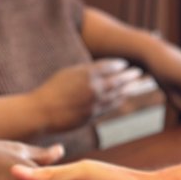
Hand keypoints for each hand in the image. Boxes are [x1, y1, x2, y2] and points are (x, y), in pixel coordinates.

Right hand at [34, 59, 151, 131]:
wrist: (42, 112)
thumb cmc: (52, 89)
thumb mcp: (69, 73)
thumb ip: (86, 71)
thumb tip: (102, 70)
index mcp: (86, 74)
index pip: (109, 67)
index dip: (119, 65)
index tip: (125, 64)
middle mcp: (93, 87)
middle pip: (117, 80)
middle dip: (129, 76)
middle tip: (138, 73)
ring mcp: (94, 103)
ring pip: (116, 95)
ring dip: (128, 89)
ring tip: (136, 84)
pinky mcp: (92, 116)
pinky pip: (109, 107)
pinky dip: (118, 101)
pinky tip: (123, 97)